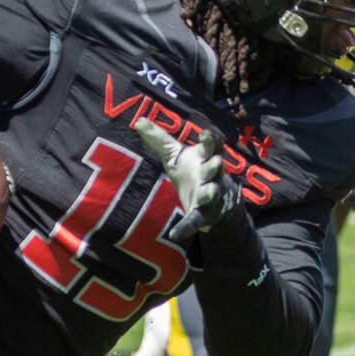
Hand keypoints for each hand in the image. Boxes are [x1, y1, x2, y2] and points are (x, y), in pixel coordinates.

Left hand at [135, 119, 238, 242]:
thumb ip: (159, 138)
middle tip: (213, 163)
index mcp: (205, 158)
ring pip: (212, 193)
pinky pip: (195, 221)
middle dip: (214, 166)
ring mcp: (209, 195)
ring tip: (208, 193)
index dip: (211, 140)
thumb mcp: (175, 155)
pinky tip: (175, 235)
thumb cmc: (191, 171)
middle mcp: (211, 176)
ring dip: (210, 192)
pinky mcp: (202, 215)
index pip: (212, 146)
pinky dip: (186, 228)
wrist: (210, 200)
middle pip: (216, 168)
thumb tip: (139, 120)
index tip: (204, 134)